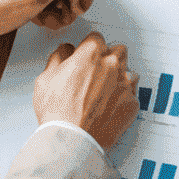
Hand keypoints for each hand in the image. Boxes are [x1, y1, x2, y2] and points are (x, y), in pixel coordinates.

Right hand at [34, 31, 140, 148]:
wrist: (71, 140)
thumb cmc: (57, 112)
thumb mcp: (45, 79)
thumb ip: (58, 58)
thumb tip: (64, 51)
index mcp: (91, 54)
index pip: (96, 38)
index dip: (88, 48)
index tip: (86, 56)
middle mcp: (111, 65)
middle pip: (118, 50)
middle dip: (109, 57)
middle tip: (97, 72)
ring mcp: (124, 84)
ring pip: (129, 71)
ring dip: (119, 77)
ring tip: (105, 91)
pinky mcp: (132, 103)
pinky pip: (132, 94)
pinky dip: (124, 98)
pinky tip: (111, 106)